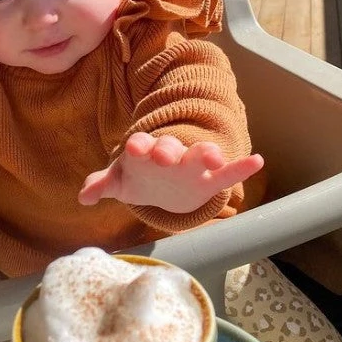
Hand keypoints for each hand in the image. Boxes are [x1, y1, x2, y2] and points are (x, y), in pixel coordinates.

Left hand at [78, 133, 263, 213]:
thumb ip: (101, 185)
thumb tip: (84, 196)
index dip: (137, 146)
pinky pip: (228, 173)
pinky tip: (257, 160)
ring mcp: (191, 165)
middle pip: (170, 148)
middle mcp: (169, 154)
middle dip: (168, 149)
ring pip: (201, 155)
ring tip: (214, 156)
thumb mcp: (119, 182)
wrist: (161, 184)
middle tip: (165, 155)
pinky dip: (242, 167)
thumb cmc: (138, 178)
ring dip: (207, 154)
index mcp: (144, 152)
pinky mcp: (210, 179)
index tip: (133, 147)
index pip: (140, 145)